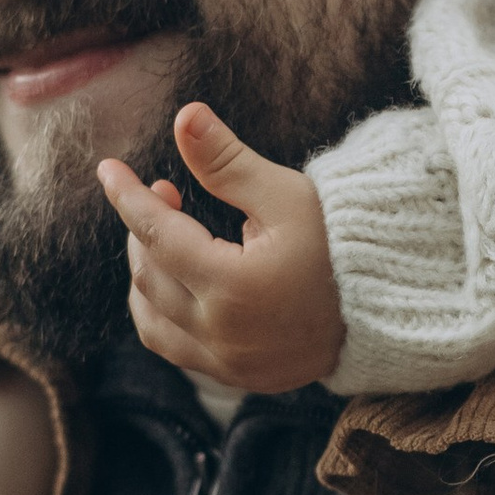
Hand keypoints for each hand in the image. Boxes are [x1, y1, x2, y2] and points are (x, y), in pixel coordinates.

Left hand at [98, 104, 342, 393]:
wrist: (386, 309)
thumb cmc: (342, 246)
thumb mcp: (287, 195)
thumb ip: (228, 162)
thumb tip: (185, 117)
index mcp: (234, 285)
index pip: (158, 234)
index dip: (128, 197)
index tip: (109, 170)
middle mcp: (222, 332)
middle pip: (149, 275)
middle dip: (145, 228)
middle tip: (167, 193)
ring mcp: (226, 362)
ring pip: (150, 317)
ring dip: (144, 273)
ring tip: (165, 238)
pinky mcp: (235, 376)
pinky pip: (172, 347)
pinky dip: (158, 313)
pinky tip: (170, 284)